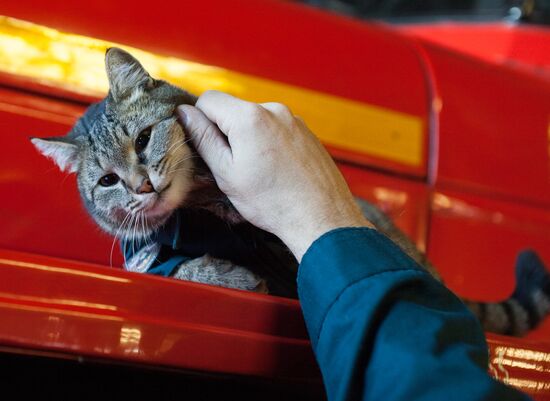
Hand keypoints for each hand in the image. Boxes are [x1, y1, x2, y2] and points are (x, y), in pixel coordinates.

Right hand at [177, 91, 371, 260]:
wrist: (322, 218)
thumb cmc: (272, 201)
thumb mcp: (227, 173)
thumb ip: (203, 138)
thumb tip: (184, 112)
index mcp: (250, 117)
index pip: (208, 99)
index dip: (199, 121)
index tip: (206, 147)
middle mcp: (274, 110)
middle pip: (234, 110)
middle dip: (227, 133)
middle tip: (234, 167)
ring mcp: (294, 120)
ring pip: (256, 121)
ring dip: (249, 139)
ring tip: (260, 173)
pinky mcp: (307, 132)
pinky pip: (277, 130)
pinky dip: (270, 145)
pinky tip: (278, 171)